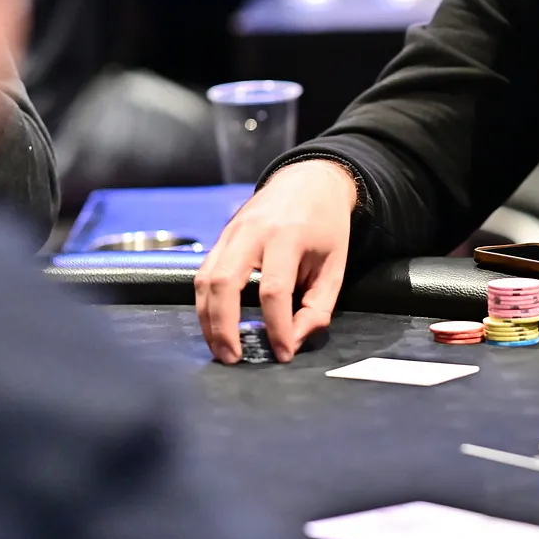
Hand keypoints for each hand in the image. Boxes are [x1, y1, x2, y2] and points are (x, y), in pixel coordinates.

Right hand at [194, 160, 355, 363]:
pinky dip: (204, 303)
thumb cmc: (326, 226)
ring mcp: (231, 232)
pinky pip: (203, 273)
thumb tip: (294, 340)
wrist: (309, 181)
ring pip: (205, 280)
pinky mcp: (220, 237)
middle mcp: (253, 232)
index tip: (282, 353)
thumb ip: (318, 306)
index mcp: (287, 236)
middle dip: (224, 327)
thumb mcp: (336, 265)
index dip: (277, 327)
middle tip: (233, 358)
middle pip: (225, 283)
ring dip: (207, 320)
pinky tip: (215, 324)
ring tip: (221, 348)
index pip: (274, 289)